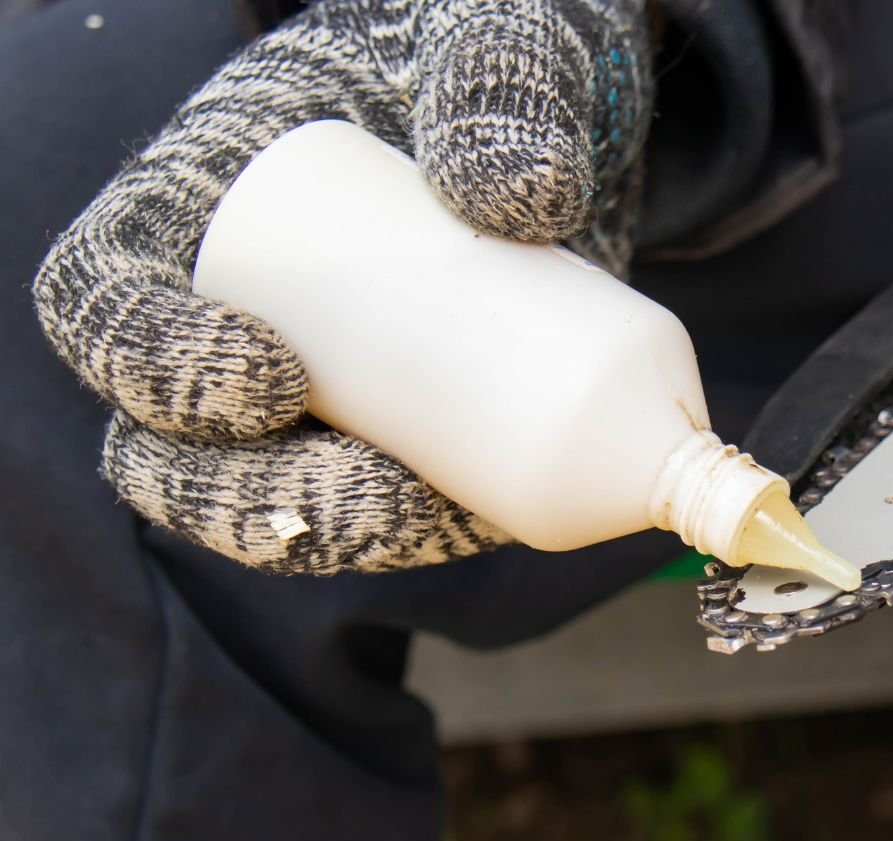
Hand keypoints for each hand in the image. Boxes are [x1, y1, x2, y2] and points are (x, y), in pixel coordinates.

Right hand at [33, 0, 651, 572]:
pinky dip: (428, 524)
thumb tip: (516, 198)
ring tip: (435, 511)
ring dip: (346, 531)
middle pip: (177, 446)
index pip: (107, 299)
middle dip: (255, 494)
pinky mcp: (414, 426)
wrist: (577, 114)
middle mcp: (235, 311)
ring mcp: (326, 384)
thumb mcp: (499, 29)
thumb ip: (505, 72)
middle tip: (371, 487)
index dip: (150, 358)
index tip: (271, 375)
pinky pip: (391, 504)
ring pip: (283, 498)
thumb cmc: (495, 54)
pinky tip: (484, 519)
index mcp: (195, 206)